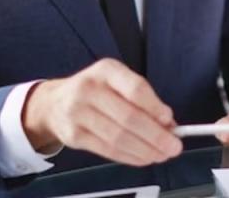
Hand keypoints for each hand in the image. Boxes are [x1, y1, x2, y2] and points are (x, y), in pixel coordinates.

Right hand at [22, 58, 182, 166]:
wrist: (54, 103)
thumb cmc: (96, 90)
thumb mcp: (118, 82)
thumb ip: (143, 99)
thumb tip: (168, 123)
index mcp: (107, 70)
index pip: (135, 89)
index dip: (155, 108)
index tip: (170, 121)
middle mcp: (89, 89)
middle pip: (129, 117)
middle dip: (156, 136)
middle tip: (173, 146)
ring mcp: (78, 113)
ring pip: (119, 137)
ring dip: (145, 150)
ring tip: (161, 154)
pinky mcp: (74, 136)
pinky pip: (107, 150)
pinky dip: (130, 156)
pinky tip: (143, 158)